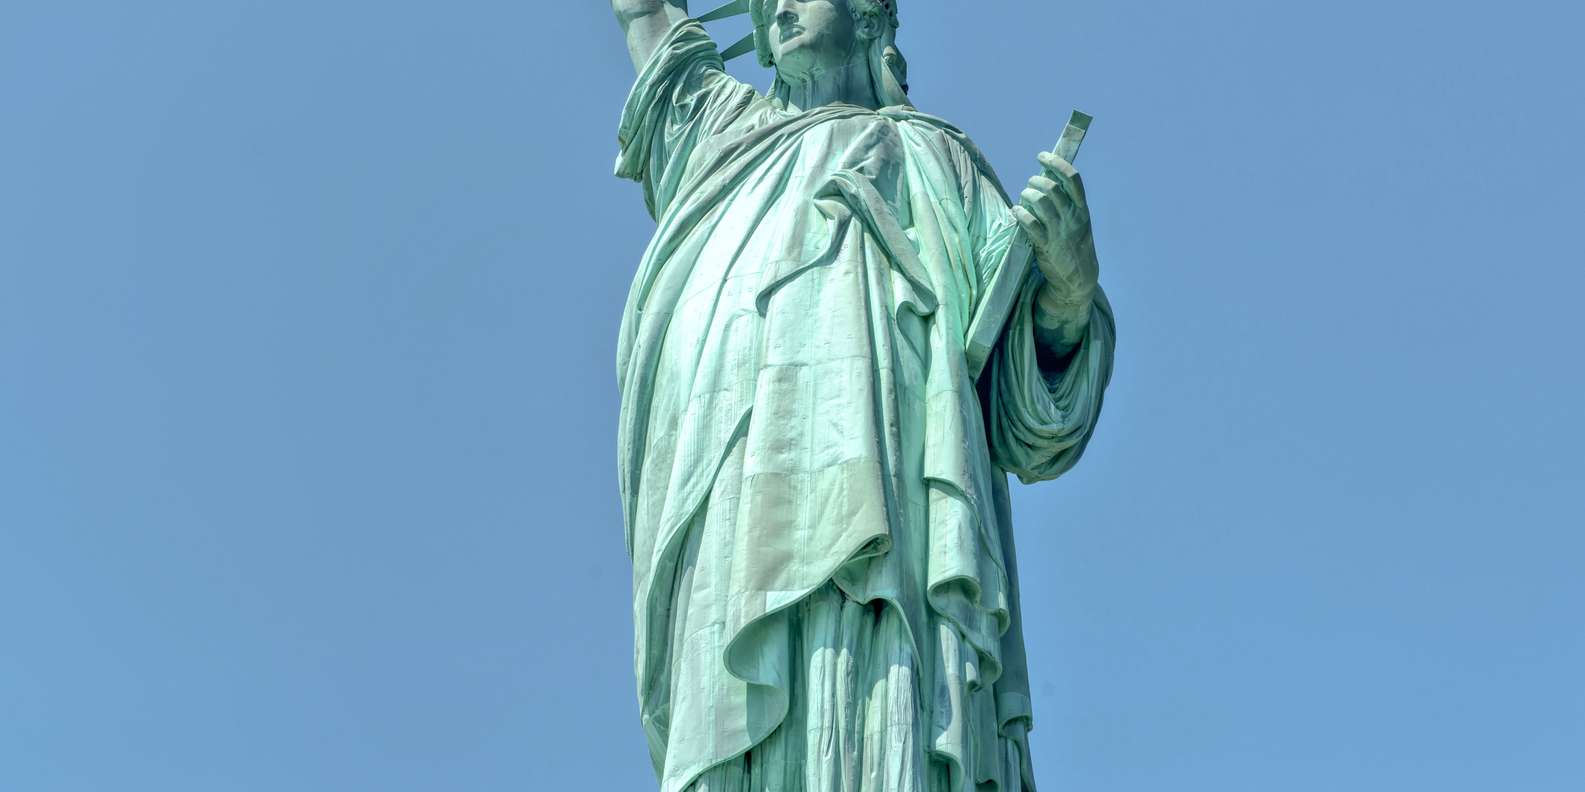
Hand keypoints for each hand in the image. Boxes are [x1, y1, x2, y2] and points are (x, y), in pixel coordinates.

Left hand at [1012, 152, 1098, 299]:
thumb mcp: (1079, 223)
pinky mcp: (1045, 245)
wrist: (1079, 278)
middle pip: (1052, 188)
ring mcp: (1059, 232)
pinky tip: (1016, 212)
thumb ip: (1067, 204)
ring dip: (1027, 194)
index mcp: (1082, 210)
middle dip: (1036, 180)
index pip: (1072, 178)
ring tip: (1024, 196)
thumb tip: (1048, 179)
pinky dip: (1020, 214)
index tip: (1042, 156)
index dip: (1056, 163)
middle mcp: (1072, 218)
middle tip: (1030, 183)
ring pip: (1040, 202)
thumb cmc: (1074, 246)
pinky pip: (1030, 223)